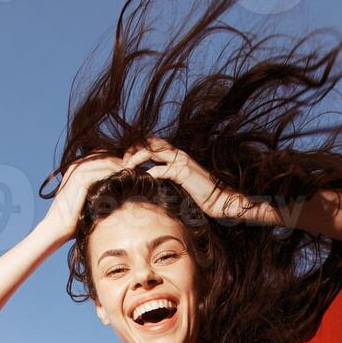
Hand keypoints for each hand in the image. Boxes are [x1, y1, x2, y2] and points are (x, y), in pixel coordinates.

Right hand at [43, 151, 131, 242]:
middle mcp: (77, 166)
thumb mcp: (91, 201)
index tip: (134, 171)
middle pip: (106, 155)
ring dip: (121, 166)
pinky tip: (124, 180)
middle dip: (123, 161)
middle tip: (138, 170)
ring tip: (134, 174)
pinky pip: (100, 172)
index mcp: (79, 168)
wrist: (57, 228)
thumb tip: (124, 192)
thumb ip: (102, 191)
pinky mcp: (78, 181)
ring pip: (105, 161)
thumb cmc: (74, 219)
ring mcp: (77, 172)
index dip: (119, 161)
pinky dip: (113, 174)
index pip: (104, 156)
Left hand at [122, 135, 281, 225]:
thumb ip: (168, 176)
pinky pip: (163, 168)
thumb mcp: (180, 182)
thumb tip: (151, 179)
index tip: (126, 159)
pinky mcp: (184, 172)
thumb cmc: (200, 194)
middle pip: (149, 142)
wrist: (219, 200)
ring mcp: (181, 161)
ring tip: (127, 167)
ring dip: (137, 158)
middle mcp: (178, 153)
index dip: (137, 147)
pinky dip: (151, 172)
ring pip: (153, 151)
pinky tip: (144, 178)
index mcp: (176, 154)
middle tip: (122, 161)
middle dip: (133, 149)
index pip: (152, 142)